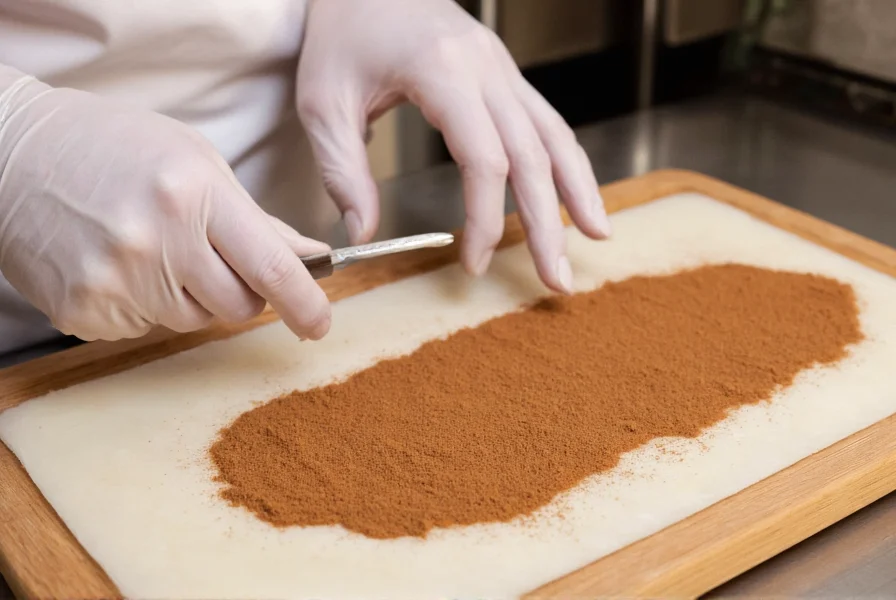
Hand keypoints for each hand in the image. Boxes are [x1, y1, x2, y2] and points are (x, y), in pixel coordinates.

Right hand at [0, 71, 331, 341]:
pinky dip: (143, 304)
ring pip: (193, 320)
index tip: (319, 323)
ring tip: (152, 247)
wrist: (11, 152)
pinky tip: (116, 261)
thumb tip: (309, 258)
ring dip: (189, 296)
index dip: (305, 303)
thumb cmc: (111, 146)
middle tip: (210, 255)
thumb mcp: (196, 161)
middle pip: (237, 307)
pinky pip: (143, 327)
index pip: (271, 268)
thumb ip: (256, 219)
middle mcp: (156, 241)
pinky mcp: (83, 310)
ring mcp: (115, 281)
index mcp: (193, 194)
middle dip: (241, 292)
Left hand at [296, 0, 610, 293]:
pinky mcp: (504, 73)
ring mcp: (501, 68)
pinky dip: (567, 160)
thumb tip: (363, 235)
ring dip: (579, 190)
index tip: (473, 263)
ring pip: (555, 134)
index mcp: (442, 72)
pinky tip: (578, 193)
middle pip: (533, 155)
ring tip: (597, 237)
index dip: (486, 220)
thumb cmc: (341, 33)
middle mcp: (486, 67)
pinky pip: (546, 120)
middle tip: (559, 280)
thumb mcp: (323, 103)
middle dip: (548, 223)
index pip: (485, 160)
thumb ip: (343, 172)